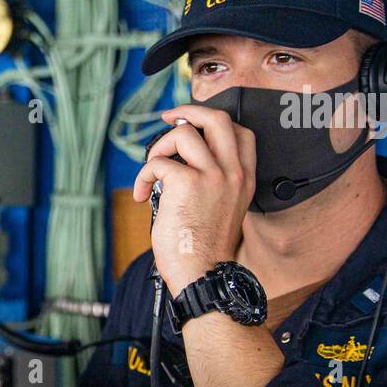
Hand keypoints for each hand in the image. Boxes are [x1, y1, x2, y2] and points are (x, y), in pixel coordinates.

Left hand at [134, 105, 256, 294]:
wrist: (203, 274)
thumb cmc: (204, 248)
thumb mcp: (221, 208)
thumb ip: (213, 180)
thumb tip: (181, 158)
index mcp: (244, 179)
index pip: (241, 132)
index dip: (212, 121)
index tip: (191, 124)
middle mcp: (233, 173)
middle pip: (216, 118)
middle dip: (187, 111)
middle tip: (168, 119)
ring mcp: (212, 176)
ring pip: (184, 133)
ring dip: (159, 148)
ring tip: (152, 172)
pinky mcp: (187, 183)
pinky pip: (158, 162)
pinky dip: (144, 175)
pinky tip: (142, 194)